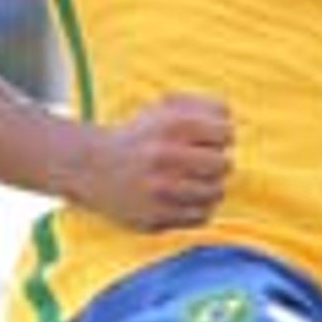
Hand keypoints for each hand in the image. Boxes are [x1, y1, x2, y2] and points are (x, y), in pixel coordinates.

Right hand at [69, 91, 232, 230]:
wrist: (91, 167)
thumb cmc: (139, 135)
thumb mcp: (165, 107)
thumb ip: (204, 105)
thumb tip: (231, 119)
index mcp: (170, 125)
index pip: (226, 133)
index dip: (219, 136)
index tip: (207, 139)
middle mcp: (164, 157)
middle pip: (224, 164)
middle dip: (216, 163)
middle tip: (200, 162)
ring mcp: (159, 190)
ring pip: (215, 193)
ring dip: (209, 187)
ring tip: (193, 181)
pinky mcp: (155, 216)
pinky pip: (200, 216)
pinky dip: (197, 208)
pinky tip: (183, 198)